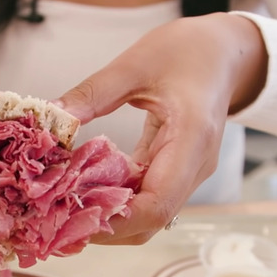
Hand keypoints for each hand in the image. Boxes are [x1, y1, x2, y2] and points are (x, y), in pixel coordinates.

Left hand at [54, 12, 266, 244]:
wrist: (224, 51)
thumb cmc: (186, 51)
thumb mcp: (133, 64)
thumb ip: (92, 93)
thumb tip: (51, 118)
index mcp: (191, 140)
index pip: (157, 204)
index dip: (115, 220)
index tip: (71, 214)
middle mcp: (193, 166)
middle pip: (150, 220)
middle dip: (103, 225)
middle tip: (55, 214)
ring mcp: (186, 172)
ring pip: (146, 215)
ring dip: (106, 215)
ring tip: (62, 204)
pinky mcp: (174, 170)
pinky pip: (144, 196)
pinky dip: (114, 199)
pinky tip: (81, 189)